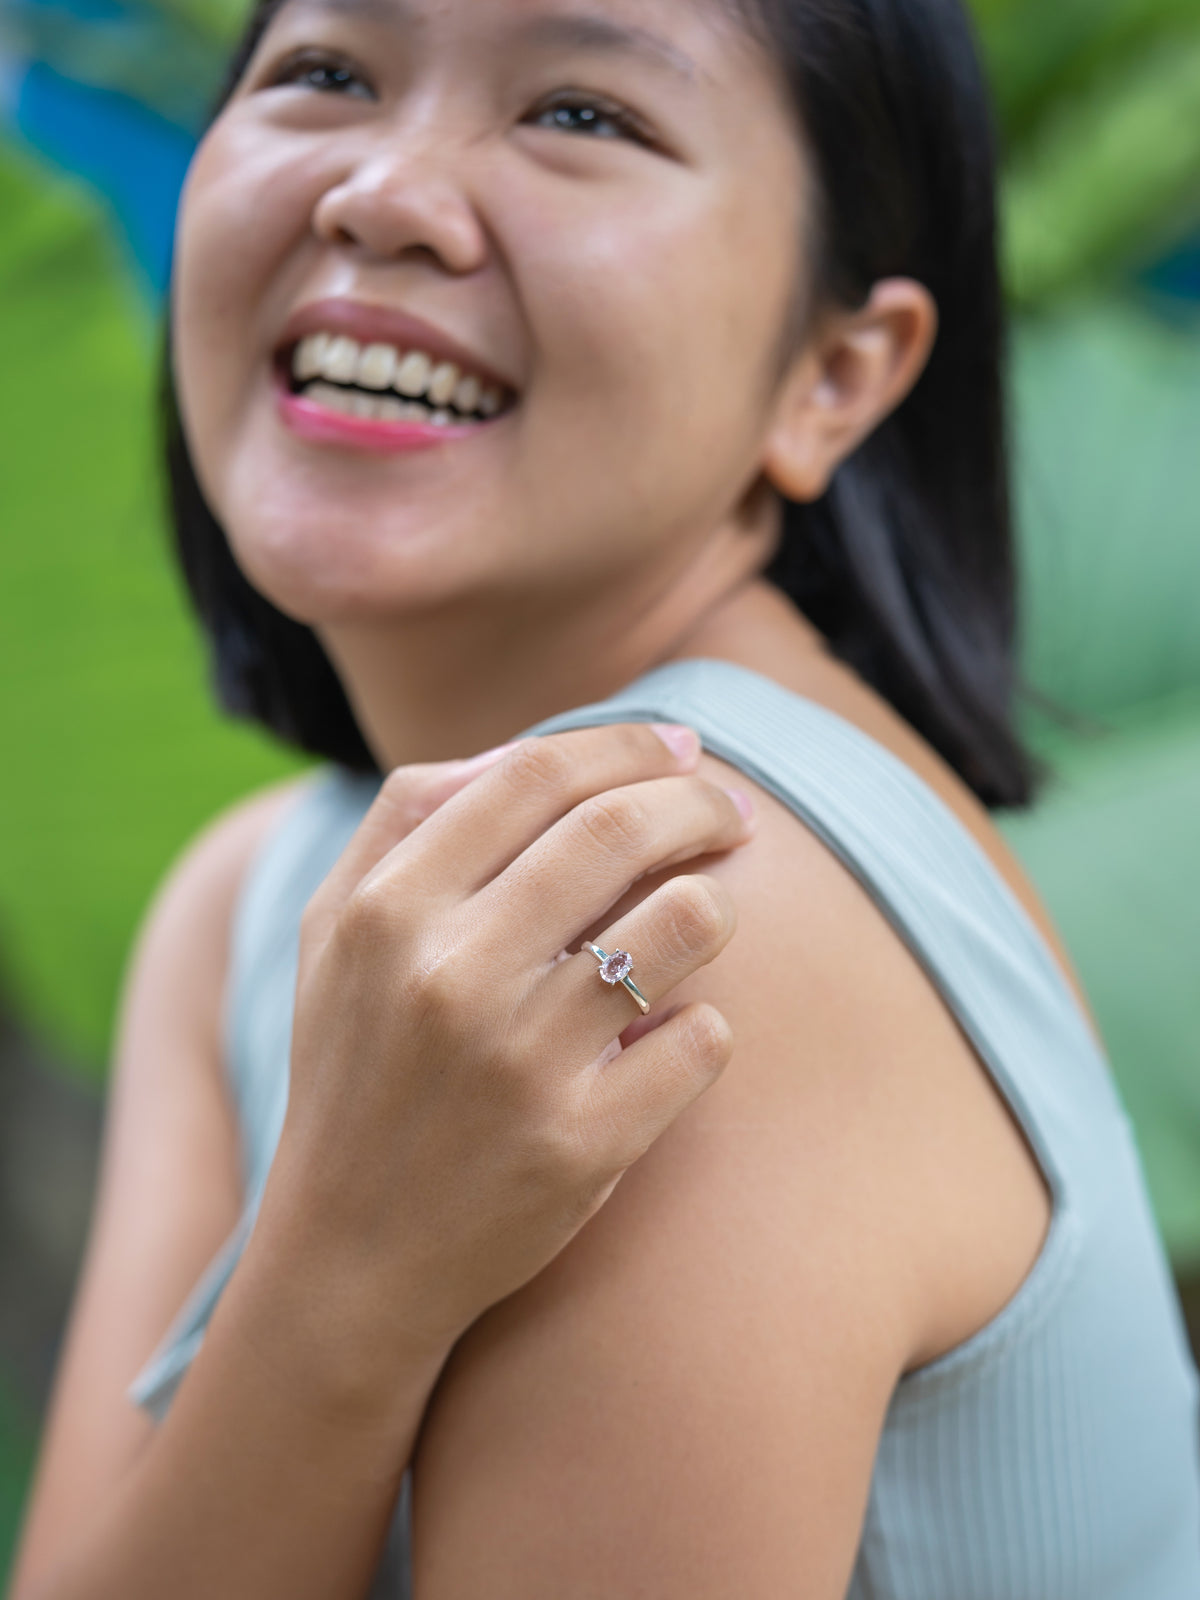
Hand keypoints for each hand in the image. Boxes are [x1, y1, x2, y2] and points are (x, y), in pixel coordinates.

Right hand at [267, 723, 751, 1359]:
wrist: (351, 1257)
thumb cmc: (357, 1070)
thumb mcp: (334, 932)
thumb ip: (407, 820)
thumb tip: (529, 751)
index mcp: (388, 909)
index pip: (535, 775)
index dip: (624, 744)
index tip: (679, 748)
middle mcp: (451, 976)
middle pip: (620, 830)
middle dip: (699, 803)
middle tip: (732, 812)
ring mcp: (521, 1064)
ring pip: (685, 923)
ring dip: (715, 905)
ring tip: (702, 917)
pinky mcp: (582, 1146)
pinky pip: (702, 1040)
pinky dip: (702, 1024)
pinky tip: (668, 1035)